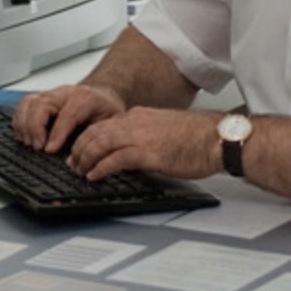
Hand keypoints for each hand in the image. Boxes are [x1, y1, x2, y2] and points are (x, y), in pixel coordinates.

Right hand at [12, 84, 125, 154]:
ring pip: (29, 102)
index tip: (50, 149)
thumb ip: (100, 136)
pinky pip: (24, 104)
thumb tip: (87, 155)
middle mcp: (65, 93)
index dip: (57, 133)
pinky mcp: (41, 98)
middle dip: (36, 127)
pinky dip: (20, 120)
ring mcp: (51, 94)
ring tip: (29, 142)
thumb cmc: (105, 109)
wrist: (102, 93)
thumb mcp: (112, 122)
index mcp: (85, 98)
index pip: (67, 114)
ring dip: (25, 123)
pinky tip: (24, 134)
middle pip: (42, 104)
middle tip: (38, 147)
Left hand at [66, 107, 219, 180]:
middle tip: (73, 162)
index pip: (104, 124)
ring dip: (85, 159)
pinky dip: (101, 168)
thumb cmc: (199, 137)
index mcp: (140, 115)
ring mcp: (140, 137)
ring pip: (100, 143)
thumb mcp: (165, 130)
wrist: (217, 138)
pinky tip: (95, 175)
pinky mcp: (148, 153)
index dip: (88, 137)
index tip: (81, 149)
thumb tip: (135, 148)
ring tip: (79, 170)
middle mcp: (136, 122)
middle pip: (96, 132)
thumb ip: (147, 135)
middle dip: (80, 148)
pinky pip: (115, 159)